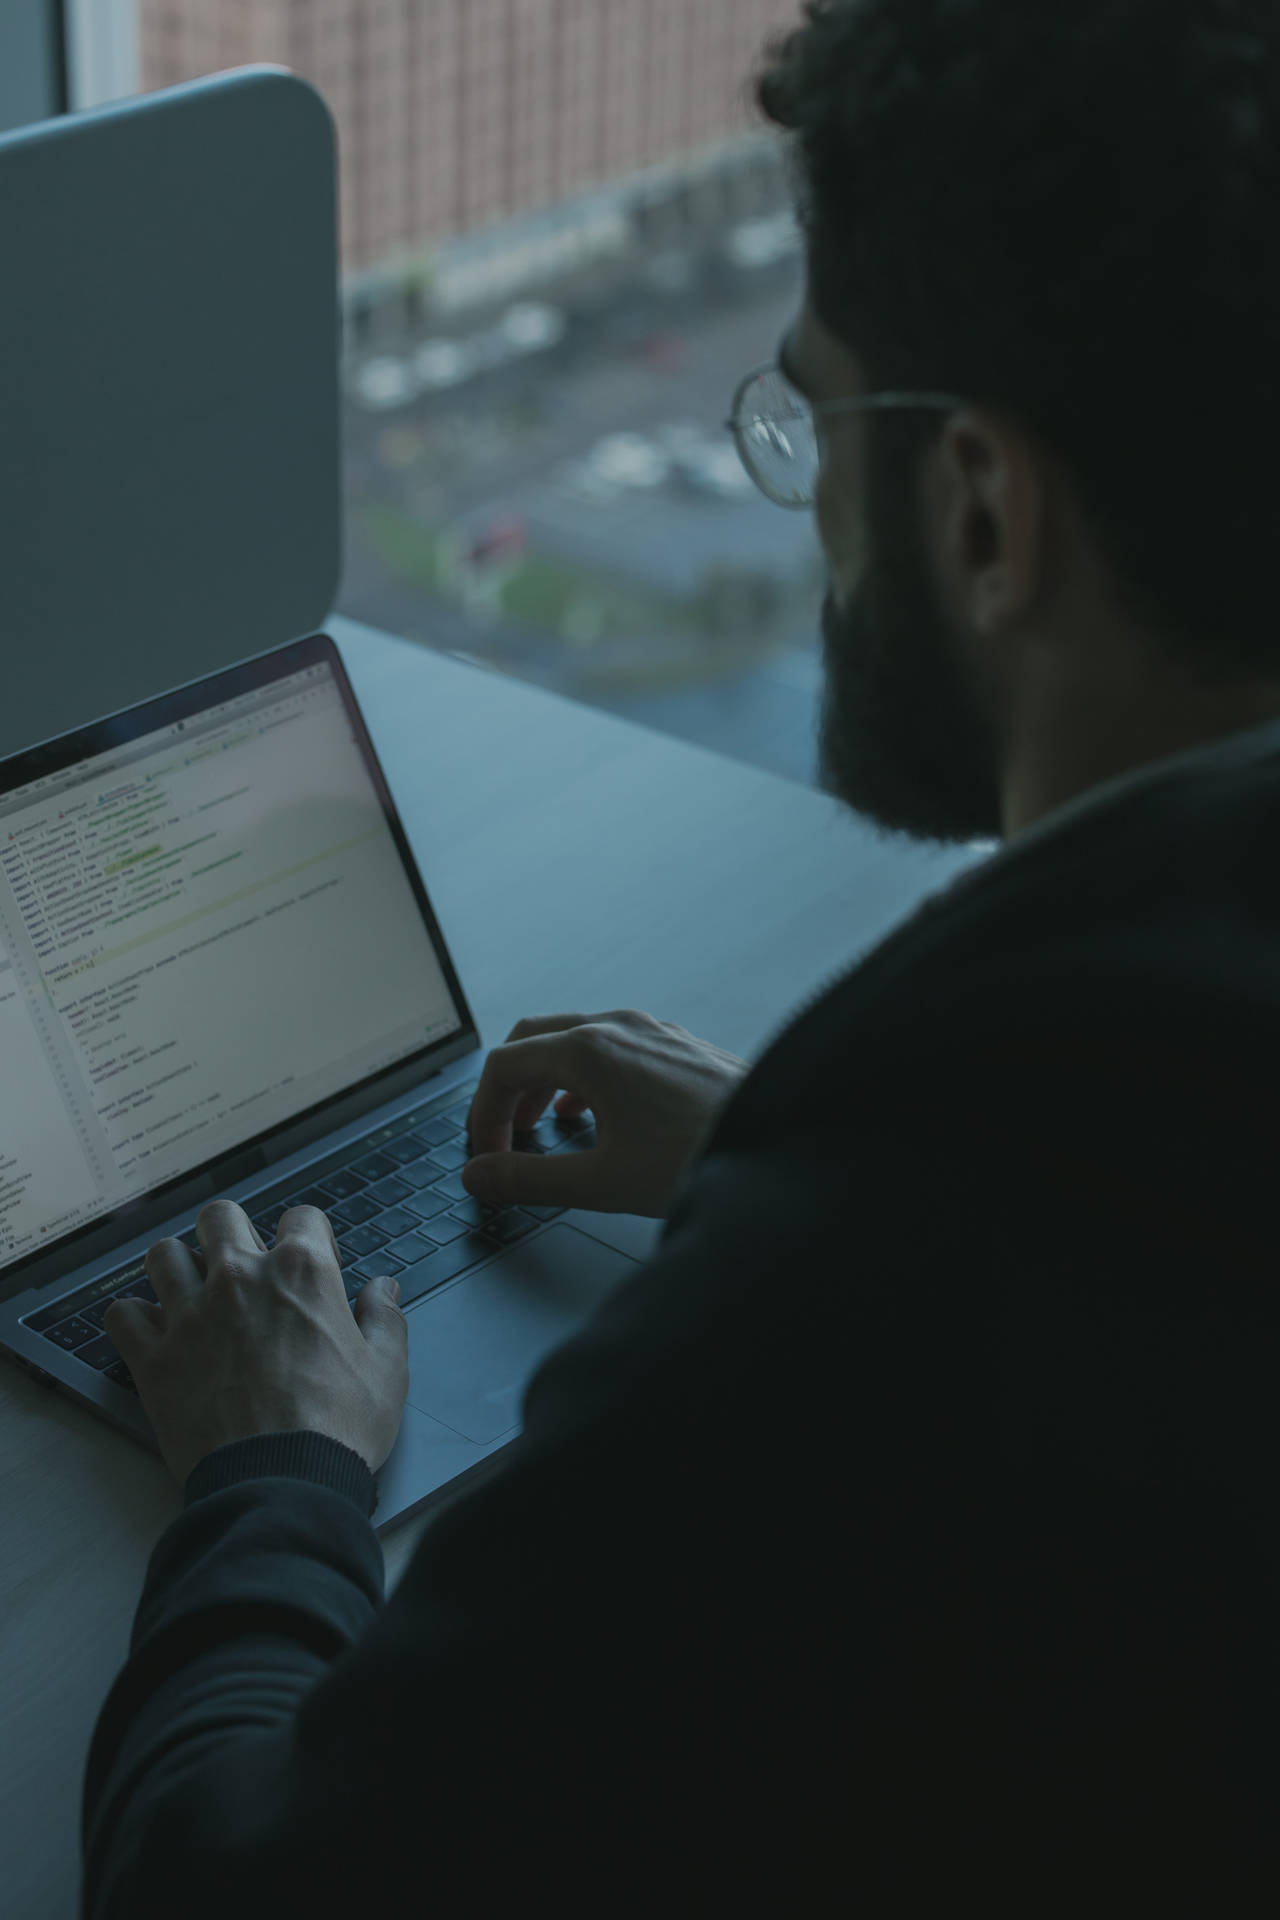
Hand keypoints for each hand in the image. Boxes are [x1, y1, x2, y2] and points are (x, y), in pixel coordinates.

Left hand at [103, 1199, 409, 1491]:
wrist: (280, 1484)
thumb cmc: (337, 1429)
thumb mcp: (386, 1373)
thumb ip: (384, 1321)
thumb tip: (383, 1290)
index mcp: (302, 1273)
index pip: (302, 1217)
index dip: (309, 1237)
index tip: (309, 1265)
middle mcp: (240, 1278)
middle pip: (220, 1216)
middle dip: (231, 1233)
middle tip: (242, 1266)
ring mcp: (190, 1314)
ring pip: (164, 1255)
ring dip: (178, 1268)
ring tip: (191, 1294)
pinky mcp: (154, 1356)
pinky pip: (123, 1315)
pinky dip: (135, 1320)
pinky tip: (154, 1334)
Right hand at [462, 1008, 749, 1219]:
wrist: (782, 1146)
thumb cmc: (701, 1158)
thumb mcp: (602, 1181)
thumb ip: (529, 1181)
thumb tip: (480, 1177)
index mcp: (591, 1050)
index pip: (504, 1066)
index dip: (483, 1115)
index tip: (487, 1158)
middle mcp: (618, 1026)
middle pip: (531, 1041)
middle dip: (508, 1091)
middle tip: (503, 1139)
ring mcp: (650, 1030)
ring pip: (572, 1039)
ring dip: (543, 1081)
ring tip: (539, 1129)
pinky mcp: (675, 1045)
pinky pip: (610, 1045)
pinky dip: (582, 1076)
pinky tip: (592, 1114)